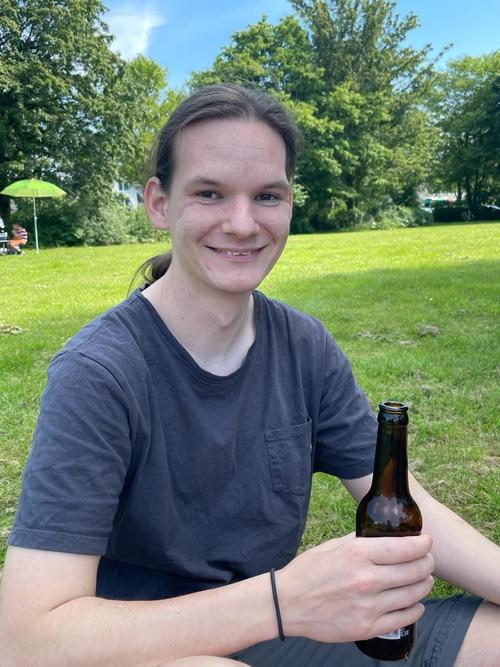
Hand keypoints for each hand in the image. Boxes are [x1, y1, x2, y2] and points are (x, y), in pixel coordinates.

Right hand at [276, 533, 433, 642]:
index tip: (427, 542)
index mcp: (358, 554)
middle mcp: (366, 580)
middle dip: (427, 563)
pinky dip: (415, 609)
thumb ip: (362, 541)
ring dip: (424, 585)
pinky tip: (416, 603)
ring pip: (413, 595)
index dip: (423, 544)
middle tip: (428, 560)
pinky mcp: (367, 628)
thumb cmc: (308, 571)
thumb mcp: (334, 546)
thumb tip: (385, 535)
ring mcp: (368, 606)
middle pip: (414, 571)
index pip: (405, 548)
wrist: (287, 603)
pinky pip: (403, 618)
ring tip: (425, 579)